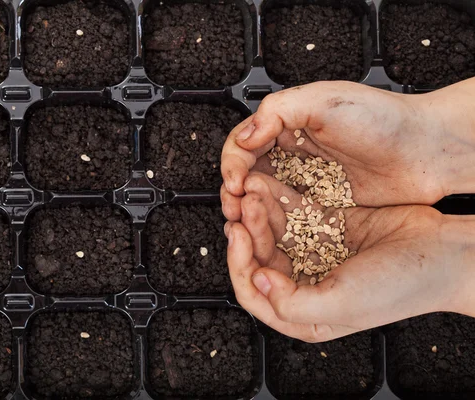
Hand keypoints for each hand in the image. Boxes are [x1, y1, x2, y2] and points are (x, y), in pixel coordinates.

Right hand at [221, 80, 474, 221]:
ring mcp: (306, 181)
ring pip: (263, 197)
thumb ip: (279, 111)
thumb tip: (245, 136)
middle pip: (247, 173)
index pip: (243, 144)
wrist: (426, 151)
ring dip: (249, 210)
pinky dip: (274, 224)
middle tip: (234, 206)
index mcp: (287, 124)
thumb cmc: (383, 119)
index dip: (232, 163)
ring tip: (246, 221)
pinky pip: (289, 216)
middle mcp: (293, 153)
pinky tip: (269, 230)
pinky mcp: (321, 206)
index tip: (234, 181)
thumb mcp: (325, 101)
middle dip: (234, 190)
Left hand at [224, 172, 474, 341]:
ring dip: (260, 212)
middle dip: (248, 231)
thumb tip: (259, 281)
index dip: (238, 264)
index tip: (237, 236)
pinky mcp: (328, 228)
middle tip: (243, 206)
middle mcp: (305, 283)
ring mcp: (316, 253)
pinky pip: (295, 213)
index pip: (253, 291)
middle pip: (259, 256)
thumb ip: (292, 302)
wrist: (446, 254)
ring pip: (273, 232)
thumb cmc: (403, 287)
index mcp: (303, 313)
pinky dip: (280, 200)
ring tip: (253, 190)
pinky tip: (269, 187)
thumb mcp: (343, 304)